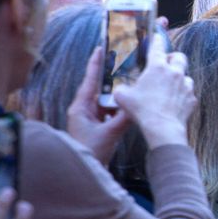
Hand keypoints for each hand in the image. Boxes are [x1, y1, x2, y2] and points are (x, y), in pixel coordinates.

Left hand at [67, 45, 131, 164]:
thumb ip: (123, 118)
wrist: (87, 170)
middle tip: (119, 59)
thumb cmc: (91, 152)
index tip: (100, 48)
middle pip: (98, 87)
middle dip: (109, 74)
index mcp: (80, 108)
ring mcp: (91, 117)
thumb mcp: (109, 134)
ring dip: (116, 92)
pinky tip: (128, 102)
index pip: (89, 81)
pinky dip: (119, 106)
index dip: (95, 64)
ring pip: (106, 99)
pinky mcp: (98, 124)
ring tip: (128, 80)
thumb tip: (136, 105)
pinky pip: (110, 110)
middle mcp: (84, 109)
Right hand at [113, 32, 195, 150]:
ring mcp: (186, 85)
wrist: (162, 127)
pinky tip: (174, 102)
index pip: (158, 46)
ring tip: (169, 88)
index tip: (157, 37)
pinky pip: (189, 92)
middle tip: (166, 66)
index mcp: (157, 67)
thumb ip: (122, 88)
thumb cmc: (142, 110)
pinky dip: (183, 95)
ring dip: (179, 79)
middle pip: (179, 56)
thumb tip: (120, 89)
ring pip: (185, 75)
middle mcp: (174, 72)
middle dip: (174, 58)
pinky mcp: (192, 98)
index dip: (156, 39)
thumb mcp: (123, 97)